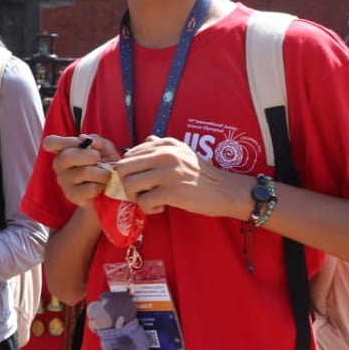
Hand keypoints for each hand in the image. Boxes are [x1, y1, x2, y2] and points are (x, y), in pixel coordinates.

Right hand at [42, 134, 121, 208]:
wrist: (111, 188)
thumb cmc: (105, 164)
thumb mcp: (104, 148)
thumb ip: (97, 140)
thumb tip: (85, 138)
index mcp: (63, 150)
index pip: (50, 142)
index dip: (66, 141)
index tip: (81, 143)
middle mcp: (58, 165)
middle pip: (66, 157)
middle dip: (90, 156)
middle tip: (99, 159)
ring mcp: (63, 182)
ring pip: (83, 172)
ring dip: (101, 173)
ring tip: (105, 175)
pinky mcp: (71, 196)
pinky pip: (90, 188)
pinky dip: (100, 186)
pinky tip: (100, 186)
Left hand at [116, 137, 248, 219]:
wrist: (225, 190)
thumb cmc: (201, 175)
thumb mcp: (182, 152)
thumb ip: (161, 146)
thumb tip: (144, 141)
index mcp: (165, 144)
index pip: (128, 155)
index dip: (129, 172)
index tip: (142, 181)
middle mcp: (165, 154)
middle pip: (122, 168)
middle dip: (126, 184)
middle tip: (141, 193)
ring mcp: (168, 172)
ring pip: (129, 185)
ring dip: (135, 197)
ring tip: (150, 200)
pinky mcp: (173, 191)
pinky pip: (143, 201)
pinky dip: (148, 208)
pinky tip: (161, 207)